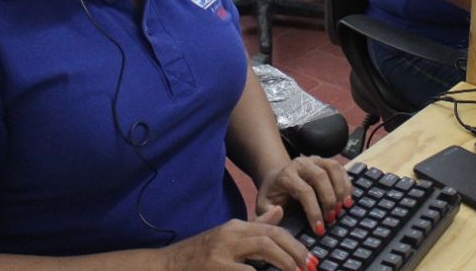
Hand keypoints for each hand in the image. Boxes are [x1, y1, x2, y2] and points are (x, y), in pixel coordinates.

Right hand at [162, 206, 316, 270]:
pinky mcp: (216, 267)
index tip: (308, 259)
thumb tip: (280, 211)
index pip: (272, 230)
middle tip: (308, 267)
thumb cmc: (199, 256)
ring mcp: (222, 252)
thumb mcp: (227, 237)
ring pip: (263, 249)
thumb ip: (255, 226)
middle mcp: (230, 235)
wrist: (166, 266)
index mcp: (235, 227)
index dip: (294, 244)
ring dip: (284, 263)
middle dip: (294, 253)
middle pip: (271, 237)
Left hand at [256, 156, 352, 237]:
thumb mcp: (263, 206)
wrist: (276, 178)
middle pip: (321, 177)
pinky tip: (347, 200)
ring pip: (333, 167)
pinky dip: (347, 183)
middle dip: (329, 200)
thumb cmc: (272, 196)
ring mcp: (314, 159)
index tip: (319, 229)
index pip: (304, 191)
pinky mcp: (324, 161)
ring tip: (343, 209)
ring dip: (341, 189)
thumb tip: (280, 212)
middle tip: (332, 219)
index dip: (314, 211)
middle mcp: (300, 163)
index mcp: (285, 175)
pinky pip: (340, 167)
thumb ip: (267, 213)